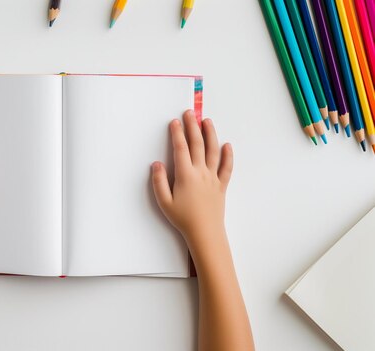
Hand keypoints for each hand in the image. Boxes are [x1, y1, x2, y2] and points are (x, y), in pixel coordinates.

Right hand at [151, 110, 232, 250]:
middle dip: (193, 127)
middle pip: (197, 144)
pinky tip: (227, 145)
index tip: (175, 122)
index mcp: (185, 175)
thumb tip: (156, 164)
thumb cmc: (183, 218)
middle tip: (190, 113)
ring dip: (210, 134)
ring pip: (213, 151)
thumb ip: (159, 181)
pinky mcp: (222, 185)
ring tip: (207, 121)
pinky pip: (227, 167)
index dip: (177, 134)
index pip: (181, 149)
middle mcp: (201, 172)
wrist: (205, 232)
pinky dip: (228, 155)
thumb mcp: (164, 202)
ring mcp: (213, 177)